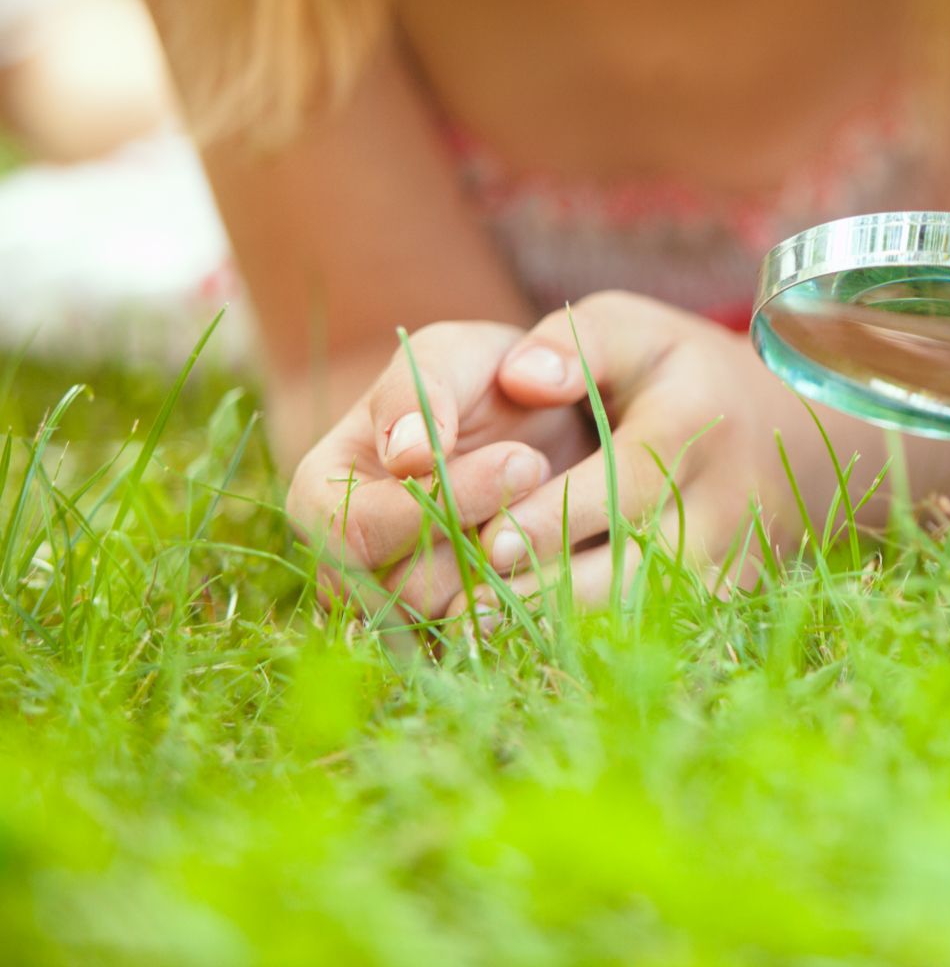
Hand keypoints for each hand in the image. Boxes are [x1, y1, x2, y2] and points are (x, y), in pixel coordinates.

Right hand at [286, 320, 588, 616]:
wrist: (537, 415)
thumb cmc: (480, 376)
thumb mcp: (450, 355)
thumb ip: (418, 392)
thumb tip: (406, 455)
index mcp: (322, 497)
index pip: (358, 533)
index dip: (438, 505)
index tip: (523, 458)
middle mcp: (350, 567)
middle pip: (403, 594)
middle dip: (485, 539)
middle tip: (546, 476)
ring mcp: (406, 608)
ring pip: (453, 628)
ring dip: (518, 574)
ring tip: (558, 512)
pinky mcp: (464, 629)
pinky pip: (500, 643)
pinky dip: (544, 605)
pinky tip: (577, 553)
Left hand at [288, 293, 806, 619]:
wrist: (784, 429)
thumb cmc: (678, 371)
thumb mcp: (634, 329)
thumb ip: (575, 341)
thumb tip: (522, 377)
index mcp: (699, 421)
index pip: (628, 483)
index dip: (557, 517)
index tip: (489, 540)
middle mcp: (725, 500)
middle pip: (636, 566)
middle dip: (548, 591)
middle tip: (465, 610)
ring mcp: (731, 557)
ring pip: (645, 611)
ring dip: (562, 629)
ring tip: (482, 635)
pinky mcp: (725, 597)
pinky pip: (656, 628)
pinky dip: (592, 641)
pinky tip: (530, 644)